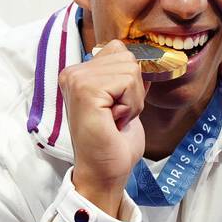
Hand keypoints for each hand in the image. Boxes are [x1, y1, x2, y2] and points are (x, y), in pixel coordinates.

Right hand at [60, 39, 145, 215]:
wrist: (105, 171)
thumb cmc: (114, 141)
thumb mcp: (123, 97)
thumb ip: (125, 74)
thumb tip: (149, 53)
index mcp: (78, 72)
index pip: (119, 49)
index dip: (130, 80)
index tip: (116, 107)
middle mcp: (72, 72)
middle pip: (127, 57)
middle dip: (133, 90)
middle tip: (116, 115)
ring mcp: (76, 80)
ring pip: (130, 68)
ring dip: (133, 99)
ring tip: (115, 119)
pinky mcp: (86, 90)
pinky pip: (128, 82)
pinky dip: (131, 105)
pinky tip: (115, 121)